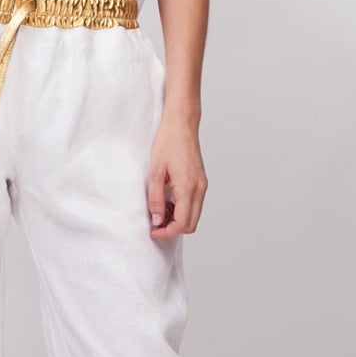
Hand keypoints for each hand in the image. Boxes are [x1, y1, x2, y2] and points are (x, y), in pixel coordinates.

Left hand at [147, 117, 206, 237]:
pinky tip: (168, 201)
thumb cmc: (167, 142)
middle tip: (155, 223)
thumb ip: (156, 198)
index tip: (153, 231)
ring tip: (160, 210)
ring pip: (194, 216)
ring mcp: (202, 185)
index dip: (166, 232)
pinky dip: (182, 210)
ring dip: (178, 219)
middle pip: (191, 224)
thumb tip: (157, 219)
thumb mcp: (155, 172)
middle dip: (173, 229)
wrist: (181, 124)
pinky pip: (194, 204)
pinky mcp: (201, 182)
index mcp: (188, 187)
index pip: (182, 223)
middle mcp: (199, 189)